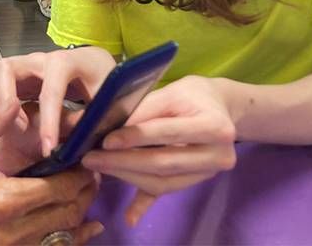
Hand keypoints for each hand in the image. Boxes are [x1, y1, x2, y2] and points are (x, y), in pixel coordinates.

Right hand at [0, 48, 116, 164]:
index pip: (51, 88)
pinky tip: (3, 116)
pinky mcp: (19, 71)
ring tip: (7, 123)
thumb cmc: (107, 86)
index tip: (48, 149)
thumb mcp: (111, 106)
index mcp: (69, 62)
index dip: (48, 120)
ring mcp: (27, 62)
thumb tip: (74, 144)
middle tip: (18, 129)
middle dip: (6, 99)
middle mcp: (43, 57)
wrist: (100, 70)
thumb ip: (92, 122)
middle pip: (8, 68)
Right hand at [0, 103, 104, 244]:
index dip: (78, 173)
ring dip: (81, 211)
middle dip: (85, 190)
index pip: (58, 188)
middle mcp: (15, 230)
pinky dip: (74, 238)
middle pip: (69, 211)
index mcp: (4, 200)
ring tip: (87, 189)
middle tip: (91, 170)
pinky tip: (87, 227)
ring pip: (66, 233)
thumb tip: (11, 102)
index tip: (85, 157)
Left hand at [81, 75, 236, 225]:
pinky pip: (167, 192)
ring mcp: (209, 173)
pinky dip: (145, 204)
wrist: (220, 109)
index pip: (167, 132)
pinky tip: (129, 217)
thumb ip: (141, 109)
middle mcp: (218, 154)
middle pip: (164, 163)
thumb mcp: (169, 93)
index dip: (135, 137)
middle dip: (124, 162)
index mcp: (214, 126)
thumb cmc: (191, 96)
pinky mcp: (196, 182)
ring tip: (98, 168)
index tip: (106, 141)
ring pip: (163, 182)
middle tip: (91, 158)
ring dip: (127, 177)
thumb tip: (103, 123)